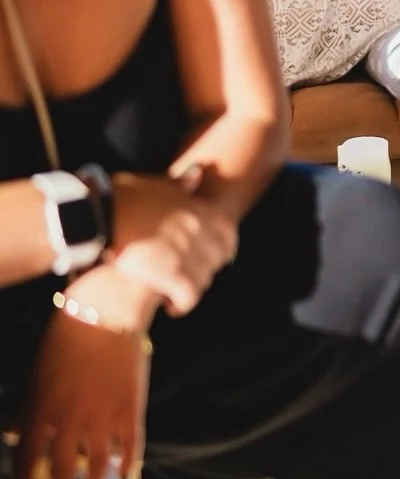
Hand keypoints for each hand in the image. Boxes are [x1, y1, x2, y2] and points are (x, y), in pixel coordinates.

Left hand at [22, 283, 149, 478]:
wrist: (108, 312)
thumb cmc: (66, 337)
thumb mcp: (38, 372)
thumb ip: (29, 408)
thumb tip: (17, 435)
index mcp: (43, 408)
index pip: (28, 458)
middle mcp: (71, 418)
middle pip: (62, 468)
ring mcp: (104, 416)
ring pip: (97, 465)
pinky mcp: (131, 409)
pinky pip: (129, 447)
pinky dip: (128, 467)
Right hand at [109, 169, 236, 316]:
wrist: (92, 216)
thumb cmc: (118, 199)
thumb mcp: (153, 185)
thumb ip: (178, 186)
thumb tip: (197, 173)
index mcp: (201, 209)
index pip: (228, 236)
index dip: (218, 250)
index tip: (204, 257)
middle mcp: (200, 229)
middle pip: (217, 261)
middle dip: (204, 270)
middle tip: (184, 275)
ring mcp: (188, 251)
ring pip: (204, 280)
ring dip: (191, 287)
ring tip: (172, 289)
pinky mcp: (171, 274)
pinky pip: (189, 296)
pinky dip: (181, 304)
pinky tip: (169, 305)